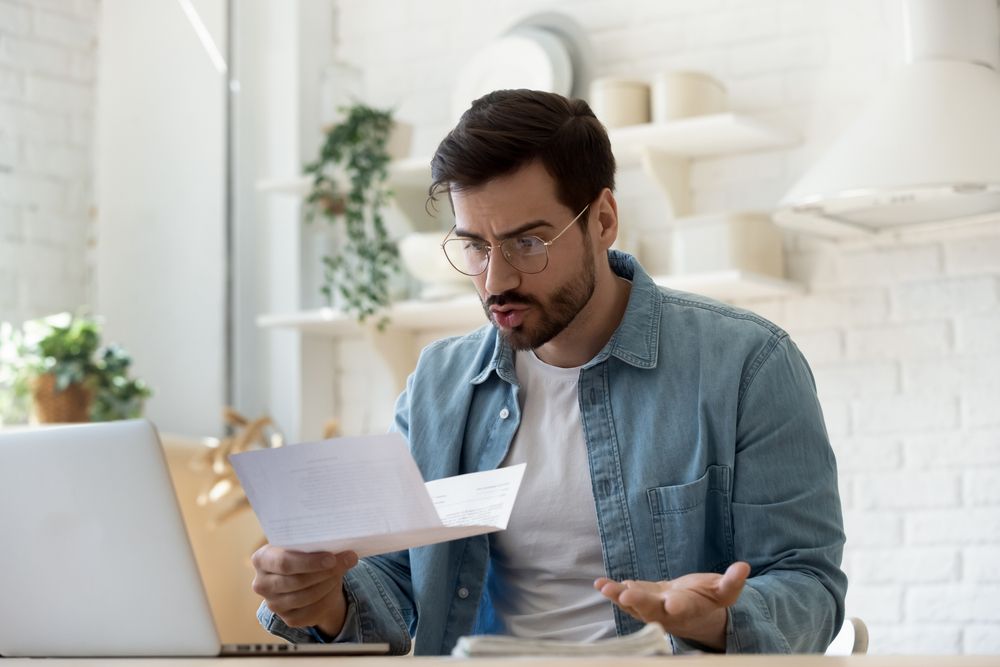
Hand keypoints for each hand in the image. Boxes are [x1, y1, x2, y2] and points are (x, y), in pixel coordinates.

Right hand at [251, 544, 358, 637]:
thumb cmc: (303, 556)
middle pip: (296, 581)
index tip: (332, 558)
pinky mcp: (287, 619)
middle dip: (324, 572)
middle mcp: (262, 584)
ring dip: (328, 583)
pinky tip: (334, 586)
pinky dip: (328, 598)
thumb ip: (318, 546)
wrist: (304, 579)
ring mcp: (273, 604)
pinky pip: (311, 611)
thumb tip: (349, 554)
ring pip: (306, 596)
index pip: (284, 562)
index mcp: (262, 560)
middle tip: (344, 562)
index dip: (309, 562)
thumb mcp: (304, 547)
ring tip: (341, 571)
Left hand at [594, 561, 749, 650]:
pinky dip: (612, 592)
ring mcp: (651, 609)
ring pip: (633, 606)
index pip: (685, 609)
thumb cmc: (708, 598)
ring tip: (605, 588)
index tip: (673, 604)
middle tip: (626, 595)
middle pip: (652, 610)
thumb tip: (744, 567)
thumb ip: (732, 582)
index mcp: (690, 609)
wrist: (691, 609)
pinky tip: (600, 584)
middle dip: (640, 602)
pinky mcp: (639, 601)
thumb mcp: (724, 591)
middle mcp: (668, 613)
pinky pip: (624, 599)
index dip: (679, 607)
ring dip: (618, 597)